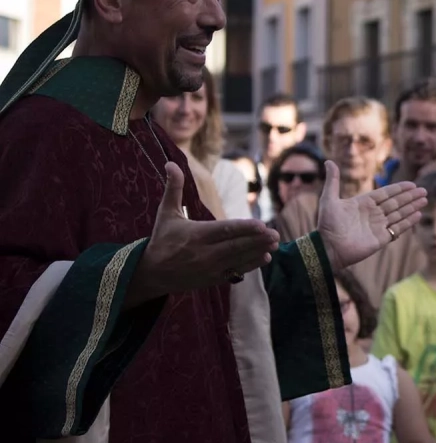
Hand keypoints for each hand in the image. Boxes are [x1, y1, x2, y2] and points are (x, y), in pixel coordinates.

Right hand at [127, 162, 279, 306]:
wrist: (152, 273)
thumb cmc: (162, 239)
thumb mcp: (166, 213)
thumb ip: (173, 189)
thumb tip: (170, 163)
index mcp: (196, 235)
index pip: (224, 231)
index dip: (244, 229)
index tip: (261, 225)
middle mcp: (204, 253)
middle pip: (236, 247)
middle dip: (257, 241)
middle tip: (276, 234)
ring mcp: (210, 268)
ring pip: (238, 259)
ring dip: (258, 251)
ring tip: (275, 243)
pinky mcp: (213, 279)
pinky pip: (235, 272)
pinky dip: (250, 265)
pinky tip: (264, 257)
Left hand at [317, 161, 426, 269]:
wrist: (328, 247)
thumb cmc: (327, 224)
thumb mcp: (329, 199)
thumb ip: (333, 180)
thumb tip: (328, 161)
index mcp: (363, 203)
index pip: (386, 193)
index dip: (399, 189)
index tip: (412, 184)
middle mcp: (373, 214)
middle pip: (396, 203)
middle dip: (410, 197)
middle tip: (424, 191)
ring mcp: (378, 226)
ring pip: (399, 214)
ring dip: (412, 207)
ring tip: (424, 200)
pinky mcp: (381, 239)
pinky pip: (397, 228)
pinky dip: (408, 222)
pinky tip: (418, 215)